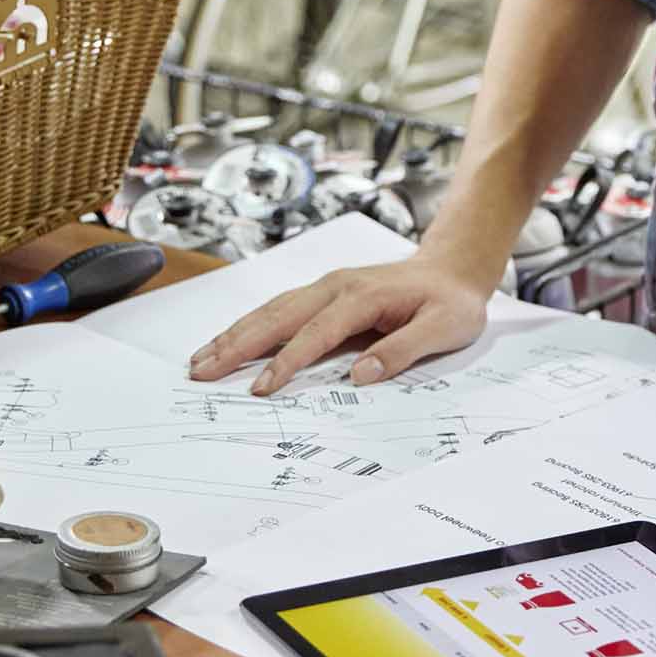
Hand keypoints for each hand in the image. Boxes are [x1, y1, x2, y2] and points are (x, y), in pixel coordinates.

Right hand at [187, 254, 491, 394]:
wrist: (453, 268)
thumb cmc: (450, 301)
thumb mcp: (444, 328)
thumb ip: (403, 350)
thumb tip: (361, 374)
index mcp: (364, 296)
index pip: (317, 333)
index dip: (288, 362)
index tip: (262, 388)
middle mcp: (338, 286)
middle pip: (279, 316)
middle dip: (238, 344)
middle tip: (202, 371)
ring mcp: (329, 286)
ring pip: (273, 310)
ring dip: (236, 333)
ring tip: (202, 358)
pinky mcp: (326, 293)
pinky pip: (281, 309)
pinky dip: (251, 325)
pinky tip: (231, 340)